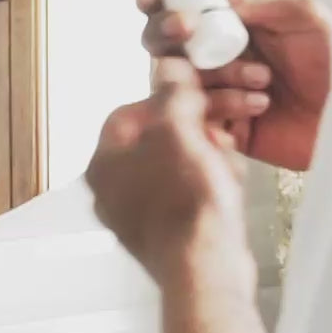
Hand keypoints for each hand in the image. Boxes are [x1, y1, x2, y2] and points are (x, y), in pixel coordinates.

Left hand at [87, 59, 253, 288]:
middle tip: (220, 132)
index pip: (130, 112)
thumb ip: (171, 93)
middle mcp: (113, 192)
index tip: (197, 98)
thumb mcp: (178, 131)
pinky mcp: (167, 236)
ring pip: (177, 166)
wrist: (206, 269)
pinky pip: (188, 195)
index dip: (168, 99)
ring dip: (207, 156)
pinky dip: (209, 184)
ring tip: (227, 162)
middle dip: (196, 130)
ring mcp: (139, 217)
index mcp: (103, 164)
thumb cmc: (186, 201)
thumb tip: (166, 63)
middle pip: (156, 139)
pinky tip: (228, 185)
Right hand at [139, 0, 331, 171]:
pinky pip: (197, 114)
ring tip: (263, 80)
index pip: (183, 1)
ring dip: (217, 73)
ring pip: (178, 76)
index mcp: (233, 20)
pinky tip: (260, 106)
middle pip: (162, 39)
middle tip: (186, 32)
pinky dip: (225, 106)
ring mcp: (214, 90)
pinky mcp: (219, 126)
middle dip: (166, 32)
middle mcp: (216, 52)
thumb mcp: (306, 18)